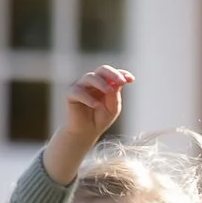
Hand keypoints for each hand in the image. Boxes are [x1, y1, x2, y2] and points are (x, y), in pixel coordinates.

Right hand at [45, 65, 133, 181]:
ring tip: (109, 91)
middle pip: (102, 70)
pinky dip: (88, 98)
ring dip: (101, 83)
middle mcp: (92, 82)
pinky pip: (78, 91)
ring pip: (90, 77)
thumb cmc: (101, 118)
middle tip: (121, 81)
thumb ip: (114, 96)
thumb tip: (116, 83)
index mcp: (104, 83)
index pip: (112, 74)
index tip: (131, 79)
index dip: (122, 74)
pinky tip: (96, 105)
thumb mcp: (113, 108)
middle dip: (112, 74)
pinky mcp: (70, 94)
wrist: (87, 132)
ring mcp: (81, 86)